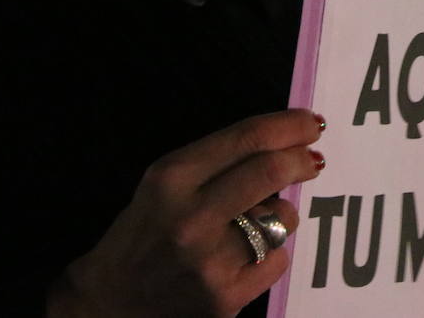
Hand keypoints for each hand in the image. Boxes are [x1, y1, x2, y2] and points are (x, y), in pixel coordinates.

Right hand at [48, 109, 325, 317]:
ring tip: (256, 221)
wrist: (111, 301)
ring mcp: (210, 261)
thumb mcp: (166, 182)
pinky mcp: (225, 298)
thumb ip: (219, 160)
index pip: (247, 138)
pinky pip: (278, 259)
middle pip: (271, 170)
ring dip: (281, 214)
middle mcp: (191, 217)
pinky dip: (271, 253)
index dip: (289, 126)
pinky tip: (247, 256)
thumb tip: (286, 140)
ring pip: (283, 218)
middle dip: (302, 159)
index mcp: (172, 178)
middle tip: (312, 160)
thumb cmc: (146, 231)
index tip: (310, 123)